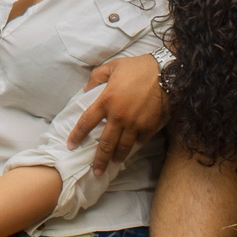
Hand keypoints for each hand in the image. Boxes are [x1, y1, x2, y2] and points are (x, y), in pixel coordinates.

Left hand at [66, 54, 165, 173]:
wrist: (165, 72)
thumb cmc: (137, 67)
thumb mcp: (112, 66)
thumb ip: (96, 77)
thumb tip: (86, 89)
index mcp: (106, 100)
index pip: (86, 122)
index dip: (77, 135)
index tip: (71, 145)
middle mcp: (119, 116)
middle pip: (105, 144)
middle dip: (98, 160)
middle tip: (95, 170)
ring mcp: (135, 123)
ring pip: (123, 147)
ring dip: (117, 157)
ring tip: (113, 162)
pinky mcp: (149, 126)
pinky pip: (140, 141)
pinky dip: (135, 145)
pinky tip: (132, 147)